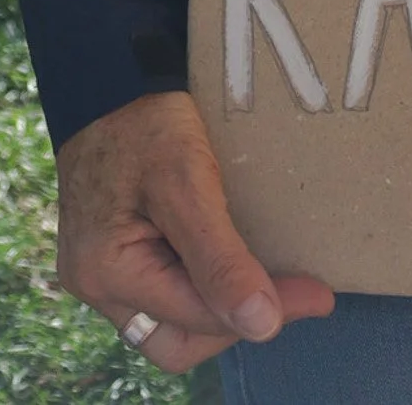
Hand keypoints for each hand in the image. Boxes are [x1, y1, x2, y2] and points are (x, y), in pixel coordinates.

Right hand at [56, 91, 334, 373]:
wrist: (109, 71)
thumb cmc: (144, 119)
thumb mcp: (186, 182)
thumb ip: (220, 259)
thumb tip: (263, 326)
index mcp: (105, 272)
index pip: (201, 319)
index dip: (264, 311)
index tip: (317, 294)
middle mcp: (94, 282)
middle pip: (176, 340)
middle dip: (233, 324)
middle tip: (286, 293)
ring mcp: (98, 267)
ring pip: (169, 318)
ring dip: (216, 307)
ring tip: (262, 281)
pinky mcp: (110, 247)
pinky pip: (160, 287)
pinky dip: (198, 283)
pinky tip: (229, 260)